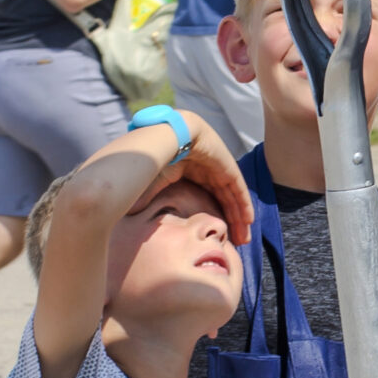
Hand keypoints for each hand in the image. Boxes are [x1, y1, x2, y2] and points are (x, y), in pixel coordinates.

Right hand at [144, 111, 254, 244]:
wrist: (172, 134)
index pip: (205, 198)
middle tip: (234, 244)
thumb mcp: (156, 180)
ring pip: (232, 198)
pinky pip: (239, 190)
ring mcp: (219, 169)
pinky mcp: (228, 168)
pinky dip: (244, 206)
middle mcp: (207, 171)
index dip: (210, 216)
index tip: (214, 236)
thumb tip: (130, 214)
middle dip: (229, 222)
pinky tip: (248, 222)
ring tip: (243, 239)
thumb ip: (149, 197)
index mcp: (191, 172)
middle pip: (222, 201)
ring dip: (239, 218)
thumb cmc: (160, 155)